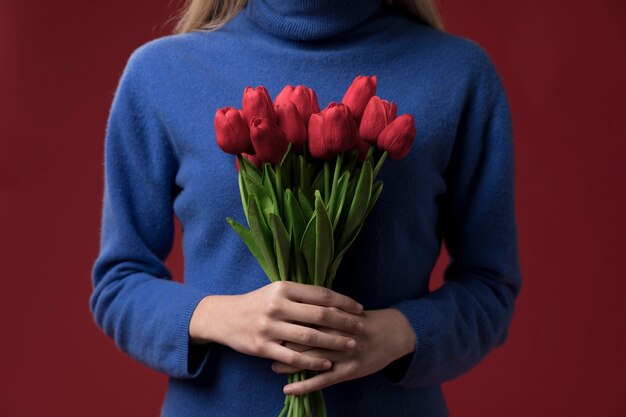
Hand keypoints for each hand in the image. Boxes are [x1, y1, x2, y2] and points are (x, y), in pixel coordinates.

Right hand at [189, 281, 365, 371]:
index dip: (343, 302)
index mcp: (283, 288)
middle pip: (319, 314)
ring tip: (350, 345)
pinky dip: (312, 361)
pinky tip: (326, 363)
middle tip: (361, 327)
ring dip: (333, 342)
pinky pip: (293, 356)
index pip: (321, 294)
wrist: (224, 317)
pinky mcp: (263, 347)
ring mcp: (270, 327)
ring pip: (309, 336)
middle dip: (344, 321)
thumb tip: (332, 298)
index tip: (359, 308)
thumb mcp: (276, 291)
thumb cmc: (256, 303)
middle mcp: (278, 305)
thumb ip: (300, 294)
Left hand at [271, 308, 415, 395]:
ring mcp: (342, 353)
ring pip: (310, 360)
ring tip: (273, 365)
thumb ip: (320, 307)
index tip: (268, 323)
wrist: (392, 333)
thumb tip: (293, 304)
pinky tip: (288, 391)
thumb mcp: (342, 308)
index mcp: (333, 315)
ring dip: (289, 364)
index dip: (285, 321)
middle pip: (303, 338)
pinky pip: (322, 380)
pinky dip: (304, 386)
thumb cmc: (362, 319)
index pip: (304, 317)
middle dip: (282, 343)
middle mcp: (336, 333)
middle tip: (264, 345)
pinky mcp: (348, 371)